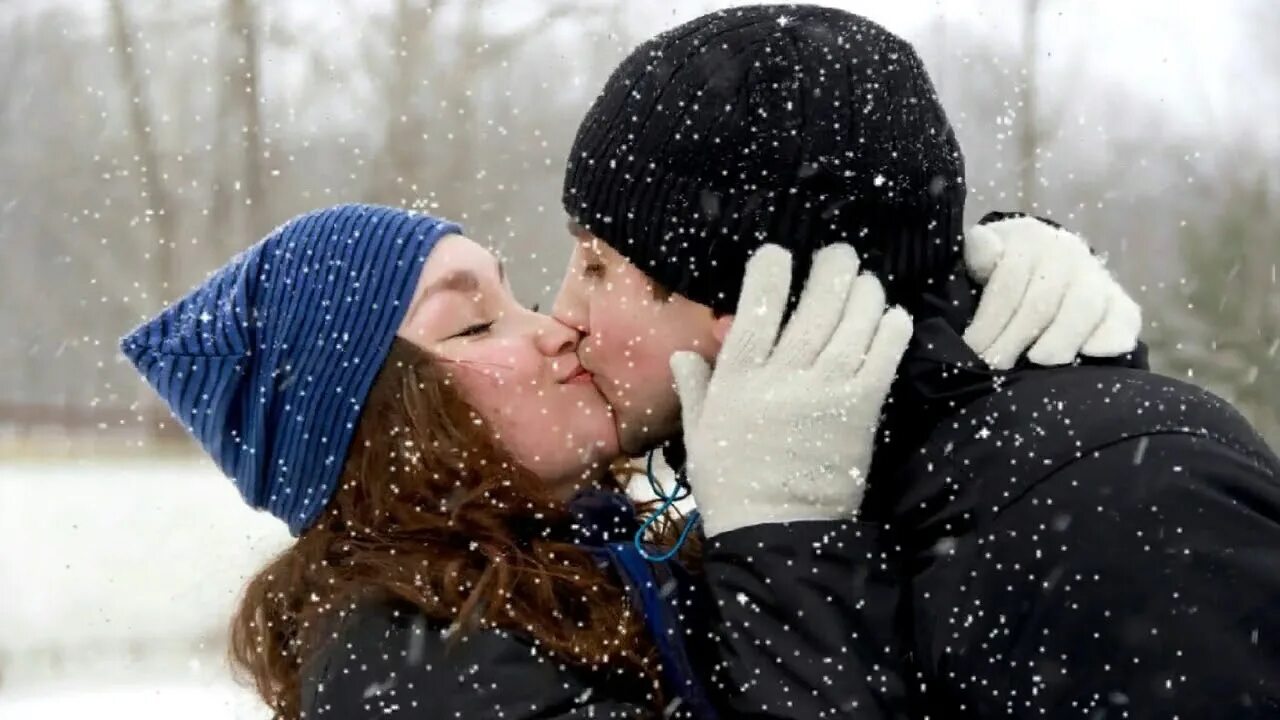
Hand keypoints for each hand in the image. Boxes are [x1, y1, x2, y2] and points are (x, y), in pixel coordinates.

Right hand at [669, 244, 911, 536]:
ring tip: (866, 285)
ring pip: (858, 316)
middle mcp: (786, 373)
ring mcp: (829, 387)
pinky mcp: (863, 406)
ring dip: (867, 290)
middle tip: (840, 256)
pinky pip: (886, 351)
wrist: (779, 530)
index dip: (772, 268)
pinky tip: (891, 316)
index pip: (758, 304)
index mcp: (739, 376)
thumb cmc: (732, 481)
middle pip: (819, 300)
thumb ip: (695, 387)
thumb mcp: (699, 432)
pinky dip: (892, 325)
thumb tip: (684, 352)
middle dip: (834, 266)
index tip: (778, 254)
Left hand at [964, 216, 1141, 369]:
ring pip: (1084, 309)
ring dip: (1058, 341)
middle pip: (1043, 301)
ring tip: (1035, 362)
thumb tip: (984, 249)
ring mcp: (1097, 276)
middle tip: (996, 364)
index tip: (973, 347)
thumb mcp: (980, 255)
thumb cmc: (999, 267)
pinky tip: (1092, 353)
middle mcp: (1067, 253)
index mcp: (1028, 239)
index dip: (989, 320)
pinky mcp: (1120, 301)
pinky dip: (1111, 337)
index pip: (1009, 281)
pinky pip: (1125, 318)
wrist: (1038, 261)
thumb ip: (978, 254)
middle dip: (1014, 338)